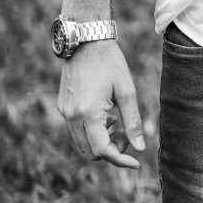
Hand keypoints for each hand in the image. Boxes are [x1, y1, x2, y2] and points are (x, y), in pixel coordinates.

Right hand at [57, 40, 145, 168]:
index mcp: (88, 113)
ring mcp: (64, 113)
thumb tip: (139, 147)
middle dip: (112, 149)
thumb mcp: (126, 90)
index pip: (102, 150)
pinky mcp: (63, 107)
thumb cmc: (110, 62)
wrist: (86, 41)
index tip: (136, 162)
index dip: (120, 159)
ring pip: (82, 143)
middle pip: (90, 151)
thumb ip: (132, 120)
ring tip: (118, 121)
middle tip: (127, 133)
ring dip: (102, 141)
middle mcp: (71, 116)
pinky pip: (76, 131)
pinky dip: (93, 131)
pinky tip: (106, 115)